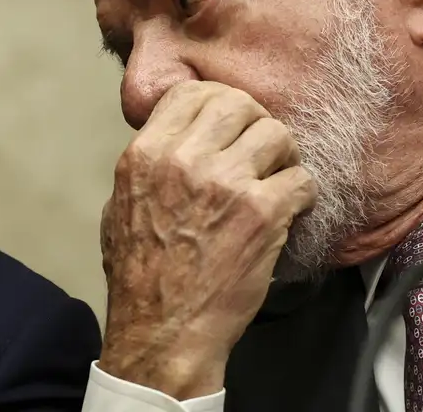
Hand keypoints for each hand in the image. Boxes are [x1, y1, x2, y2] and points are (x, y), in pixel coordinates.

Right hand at [98, 81, 316, 399]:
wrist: (163, 330)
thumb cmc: (139, 273)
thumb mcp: (121, 204)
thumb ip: (150, 164)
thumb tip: (176, 138)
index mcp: (145, 154)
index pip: (189, 93)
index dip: (214, 101)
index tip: (226, 123)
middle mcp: (183, 159)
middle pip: (236, 103)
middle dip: (253, 121)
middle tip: (259, 149)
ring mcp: (225, 183)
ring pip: (275, 133)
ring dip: (282, 155)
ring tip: (277, 179)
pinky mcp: (262, 213)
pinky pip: (301, 179)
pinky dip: (302, 193)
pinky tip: (289, 210)